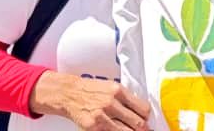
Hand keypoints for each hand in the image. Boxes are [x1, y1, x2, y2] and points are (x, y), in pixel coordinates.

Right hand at [30, 73, 149, 130]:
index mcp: (117, 90)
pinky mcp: (94, 127)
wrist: (67, 93)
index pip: (144, 109)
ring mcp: (102, 116)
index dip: (147, 117)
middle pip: (139, 124)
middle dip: (142, 129)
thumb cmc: (89, 90)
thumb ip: (125, 98)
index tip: (145, 120)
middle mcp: (111, 103)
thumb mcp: (109, 87)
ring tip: (127, 129)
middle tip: (141, 130)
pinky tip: (113, 129)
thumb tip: (142, 113)